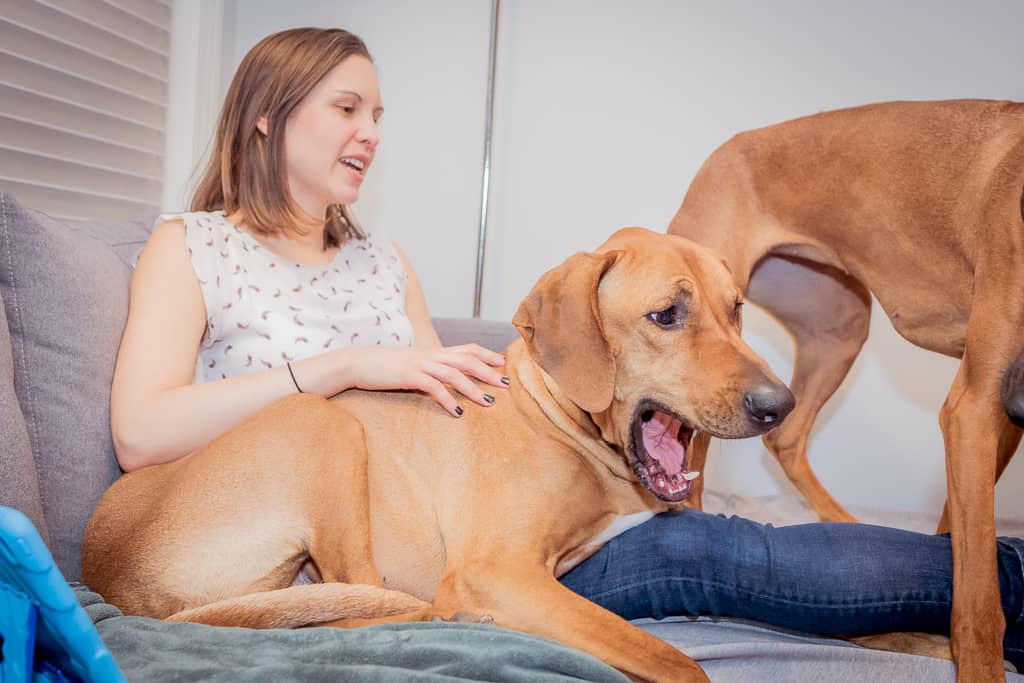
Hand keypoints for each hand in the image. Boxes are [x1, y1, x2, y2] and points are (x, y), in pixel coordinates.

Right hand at [343, 344, 507, 415]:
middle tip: (506, 384)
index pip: (466, 348)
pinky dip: (448, 399)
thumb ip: (429, 368)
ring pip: (455, 373)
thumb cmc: (384, 367)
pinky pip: (434, 387)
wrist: (356, 362)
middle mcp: (430, 355)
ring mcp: (420, 364)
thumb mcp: (411, 364)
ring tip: (489, 402)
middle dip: (489, 372)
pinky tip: (458, 412)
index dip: (486, 355)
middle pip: (467, 359)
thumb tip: (445, 379)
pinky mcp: (409, 376)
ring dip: (474, 388)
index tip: (503, 364)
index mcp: (433, 351)